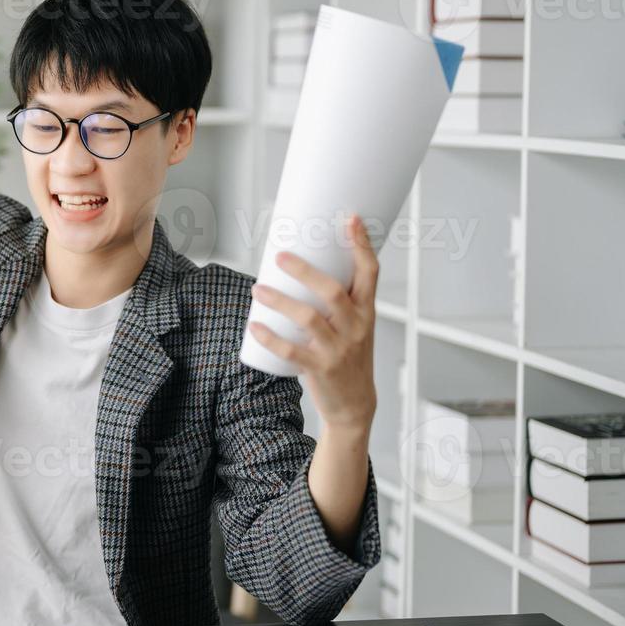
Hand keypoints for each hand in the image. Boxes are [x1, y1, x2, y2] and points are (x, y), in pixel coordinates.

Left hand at [248, 215, 378, 433]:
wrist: (355, 405)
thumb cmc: (349, 359)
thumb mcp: (355, 328)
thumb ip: (339, 302)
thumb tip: (303, 267)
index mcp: (366, 312)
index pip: (370, 273)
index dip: (361, 245)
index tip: (350, 220)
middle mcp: (356, 328)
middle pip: (333, 292)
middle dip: (305, 271)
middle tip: (281, 257)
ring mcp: (338, 350)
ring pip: (309, 318)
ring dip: (280, 301)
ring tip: (259, 290)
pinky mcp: (320, 369)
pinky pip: (291, 351)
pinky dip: (270, 338)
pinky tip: (254, 326)